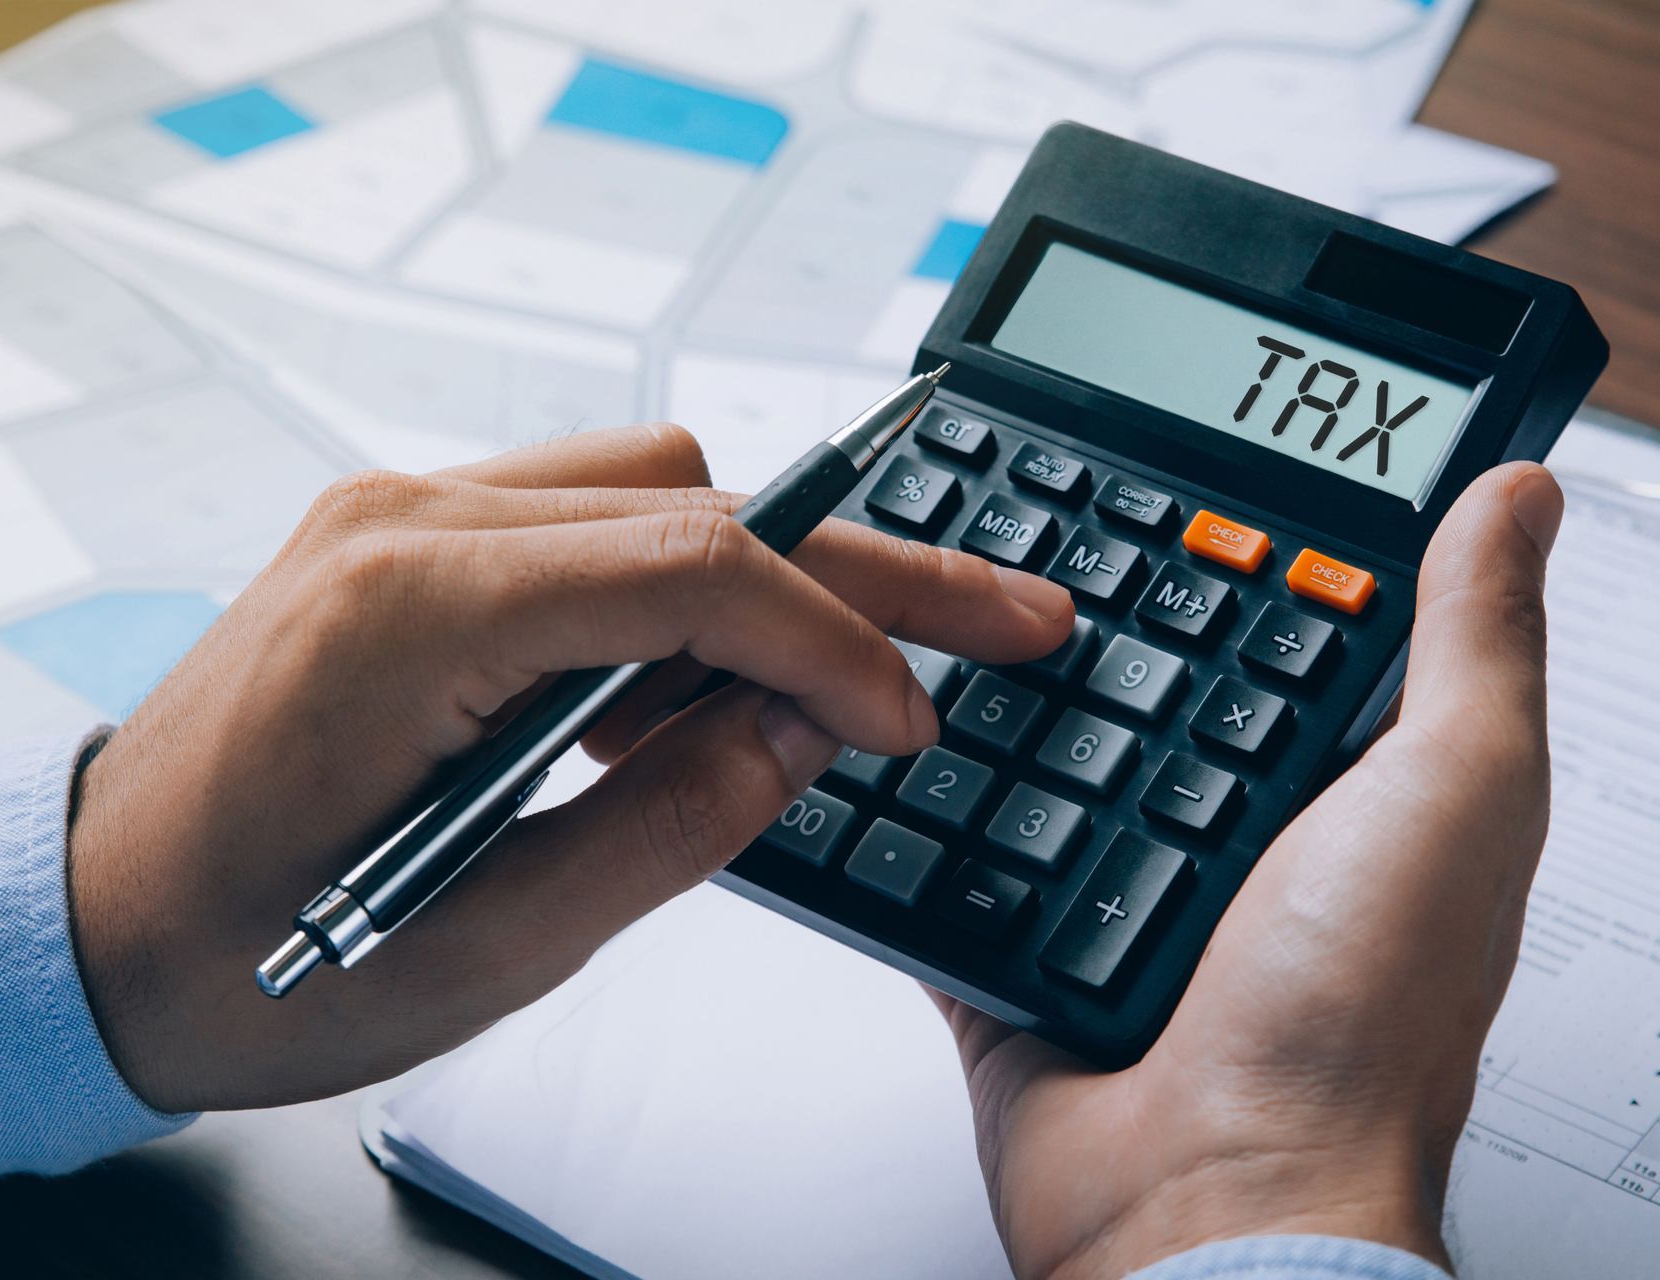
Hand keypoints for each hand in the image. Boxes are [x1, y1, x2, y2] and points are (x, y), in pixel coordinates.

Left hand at [67, 424, 1073, 1112]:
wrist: (87, 922)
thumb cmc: (241, 956)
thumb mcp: (482, 947)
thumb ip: (663, 830)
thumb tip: (800, 734)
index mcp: (409, 613)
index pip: (692, 567)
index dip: (836, 640)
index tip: (913, 719)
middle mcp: (401, 523)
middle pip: (693, 502)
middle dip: (860, 571)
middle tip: (997, 617)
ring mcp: (396, 516)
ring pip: (651, 488)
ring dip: (769, 576)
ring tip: (851, 685)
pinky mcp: (404, 543)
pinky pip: (583, 526)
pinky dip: (676, 590)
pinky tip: (711, 683)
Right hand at [942, 462, 1563, 1277]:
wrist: (1210, 1201)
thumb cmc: (1357, 1028)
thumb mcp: (1451, 791)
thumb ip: (1473, 643)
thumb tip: (1519, 497)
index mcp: (1342, 789)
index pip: (1282, 629)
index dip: (1241, 551)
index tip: (1182, 471)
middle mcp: (1230, 835)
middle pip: (1138, 681)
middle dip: (1085, 617)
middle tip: (1028, 529)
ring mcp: (1117, 893)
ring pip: (1032, 759)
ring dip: (989, 703)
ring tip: (940, 609)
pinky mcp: (1018, 950)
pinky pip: (950, 858)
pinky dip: (917, 810)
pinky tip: (887, 738)